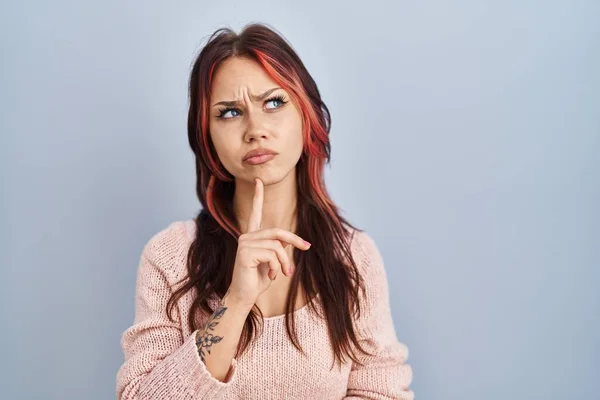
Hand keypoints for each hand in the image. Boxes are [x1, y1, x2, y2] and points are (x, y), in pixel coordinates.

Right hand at [226, 178, 310, 307]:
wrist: (245, 297)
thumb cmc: (258, 280)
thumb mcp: (274, 262)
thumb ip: (280, 248)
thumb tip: (292, 240)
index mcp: (252, 236)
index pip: (255, 213)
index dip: (257, 196)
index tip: (258, 180)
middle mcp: (246, 237)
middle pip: (277, 232)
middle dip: (295, 240)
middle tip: (307, 248)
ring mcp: (244, 243)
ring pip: (277, 246)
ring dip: (285, 262)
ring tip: (283, 274)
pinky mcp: (245, 252)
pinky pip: (273, 254)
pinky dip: (278, 267)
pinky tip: (271, 276)